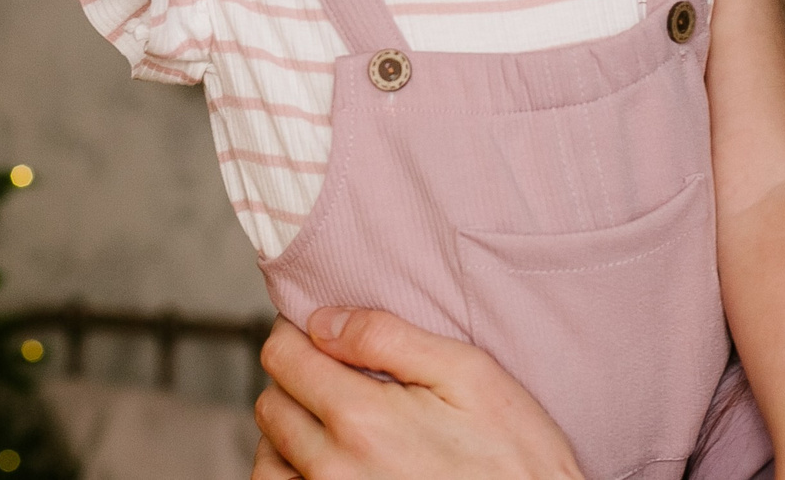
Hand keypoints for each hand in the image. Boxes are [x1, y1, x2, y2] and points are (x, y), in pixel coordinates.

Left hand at [253, 310, 587, 479]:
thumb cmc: (516, 456)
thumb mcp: (468, 374)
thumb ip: (387, 338)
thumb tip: (323, 320)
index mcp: (362, 418)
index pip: (282, 357)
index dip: (296, 333)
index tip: (317, 333)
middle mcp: (335, 468)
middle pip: (271, 404)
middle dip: (296, 379)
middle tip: (336, 374)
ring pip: (268, 460)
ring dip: (288, 434)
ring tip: (329, 422)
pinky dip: (292, 477)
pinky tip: (326, 464)